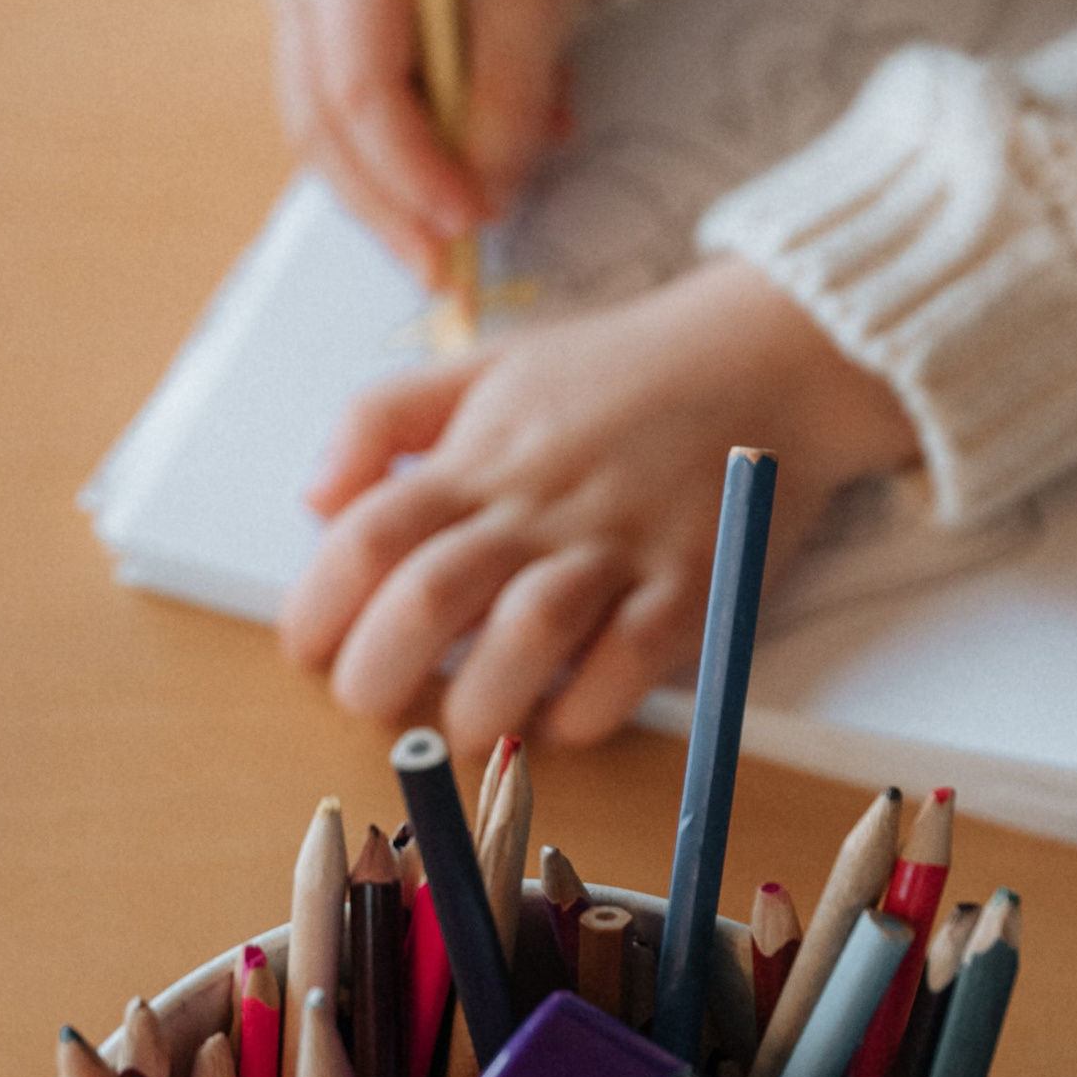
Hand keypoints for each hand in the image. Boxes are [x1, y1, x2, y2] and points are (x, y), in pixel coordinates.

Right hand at [262, 0, 581, 279]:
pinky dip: (416, 140)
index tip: (472, 224)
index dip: (414, 176)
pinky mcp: (327, 14)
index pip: (362, 100)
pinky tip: (485, 146)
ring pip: (332, 125)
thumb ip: (508, 94)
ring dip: (405, 181)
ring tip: (481, 204)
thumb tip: (490, 195)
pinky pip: (356, 102)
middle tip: (446, 269)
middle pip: (326, 126)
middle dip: (391, 209)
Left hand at [280, 258, 921, 748]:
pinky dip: (588, 708)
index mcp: (481, 454)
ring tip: (468, 724)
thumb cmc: (619, 369)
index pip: (368, 536)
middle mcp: (541, 501)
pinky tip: (566, 717)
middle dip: (379, 674)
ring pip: (527, 636)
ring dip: (480, 703)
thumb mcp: (487, 363)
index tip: (308, 649)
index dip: (318, 606)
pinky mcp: (694, 580)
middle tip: (375, 704)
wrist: (768, 352)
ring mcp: (620, 543)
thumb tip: (314, 499)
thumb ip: (385, 418)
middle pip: (430, 598)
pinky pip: (632, 662)